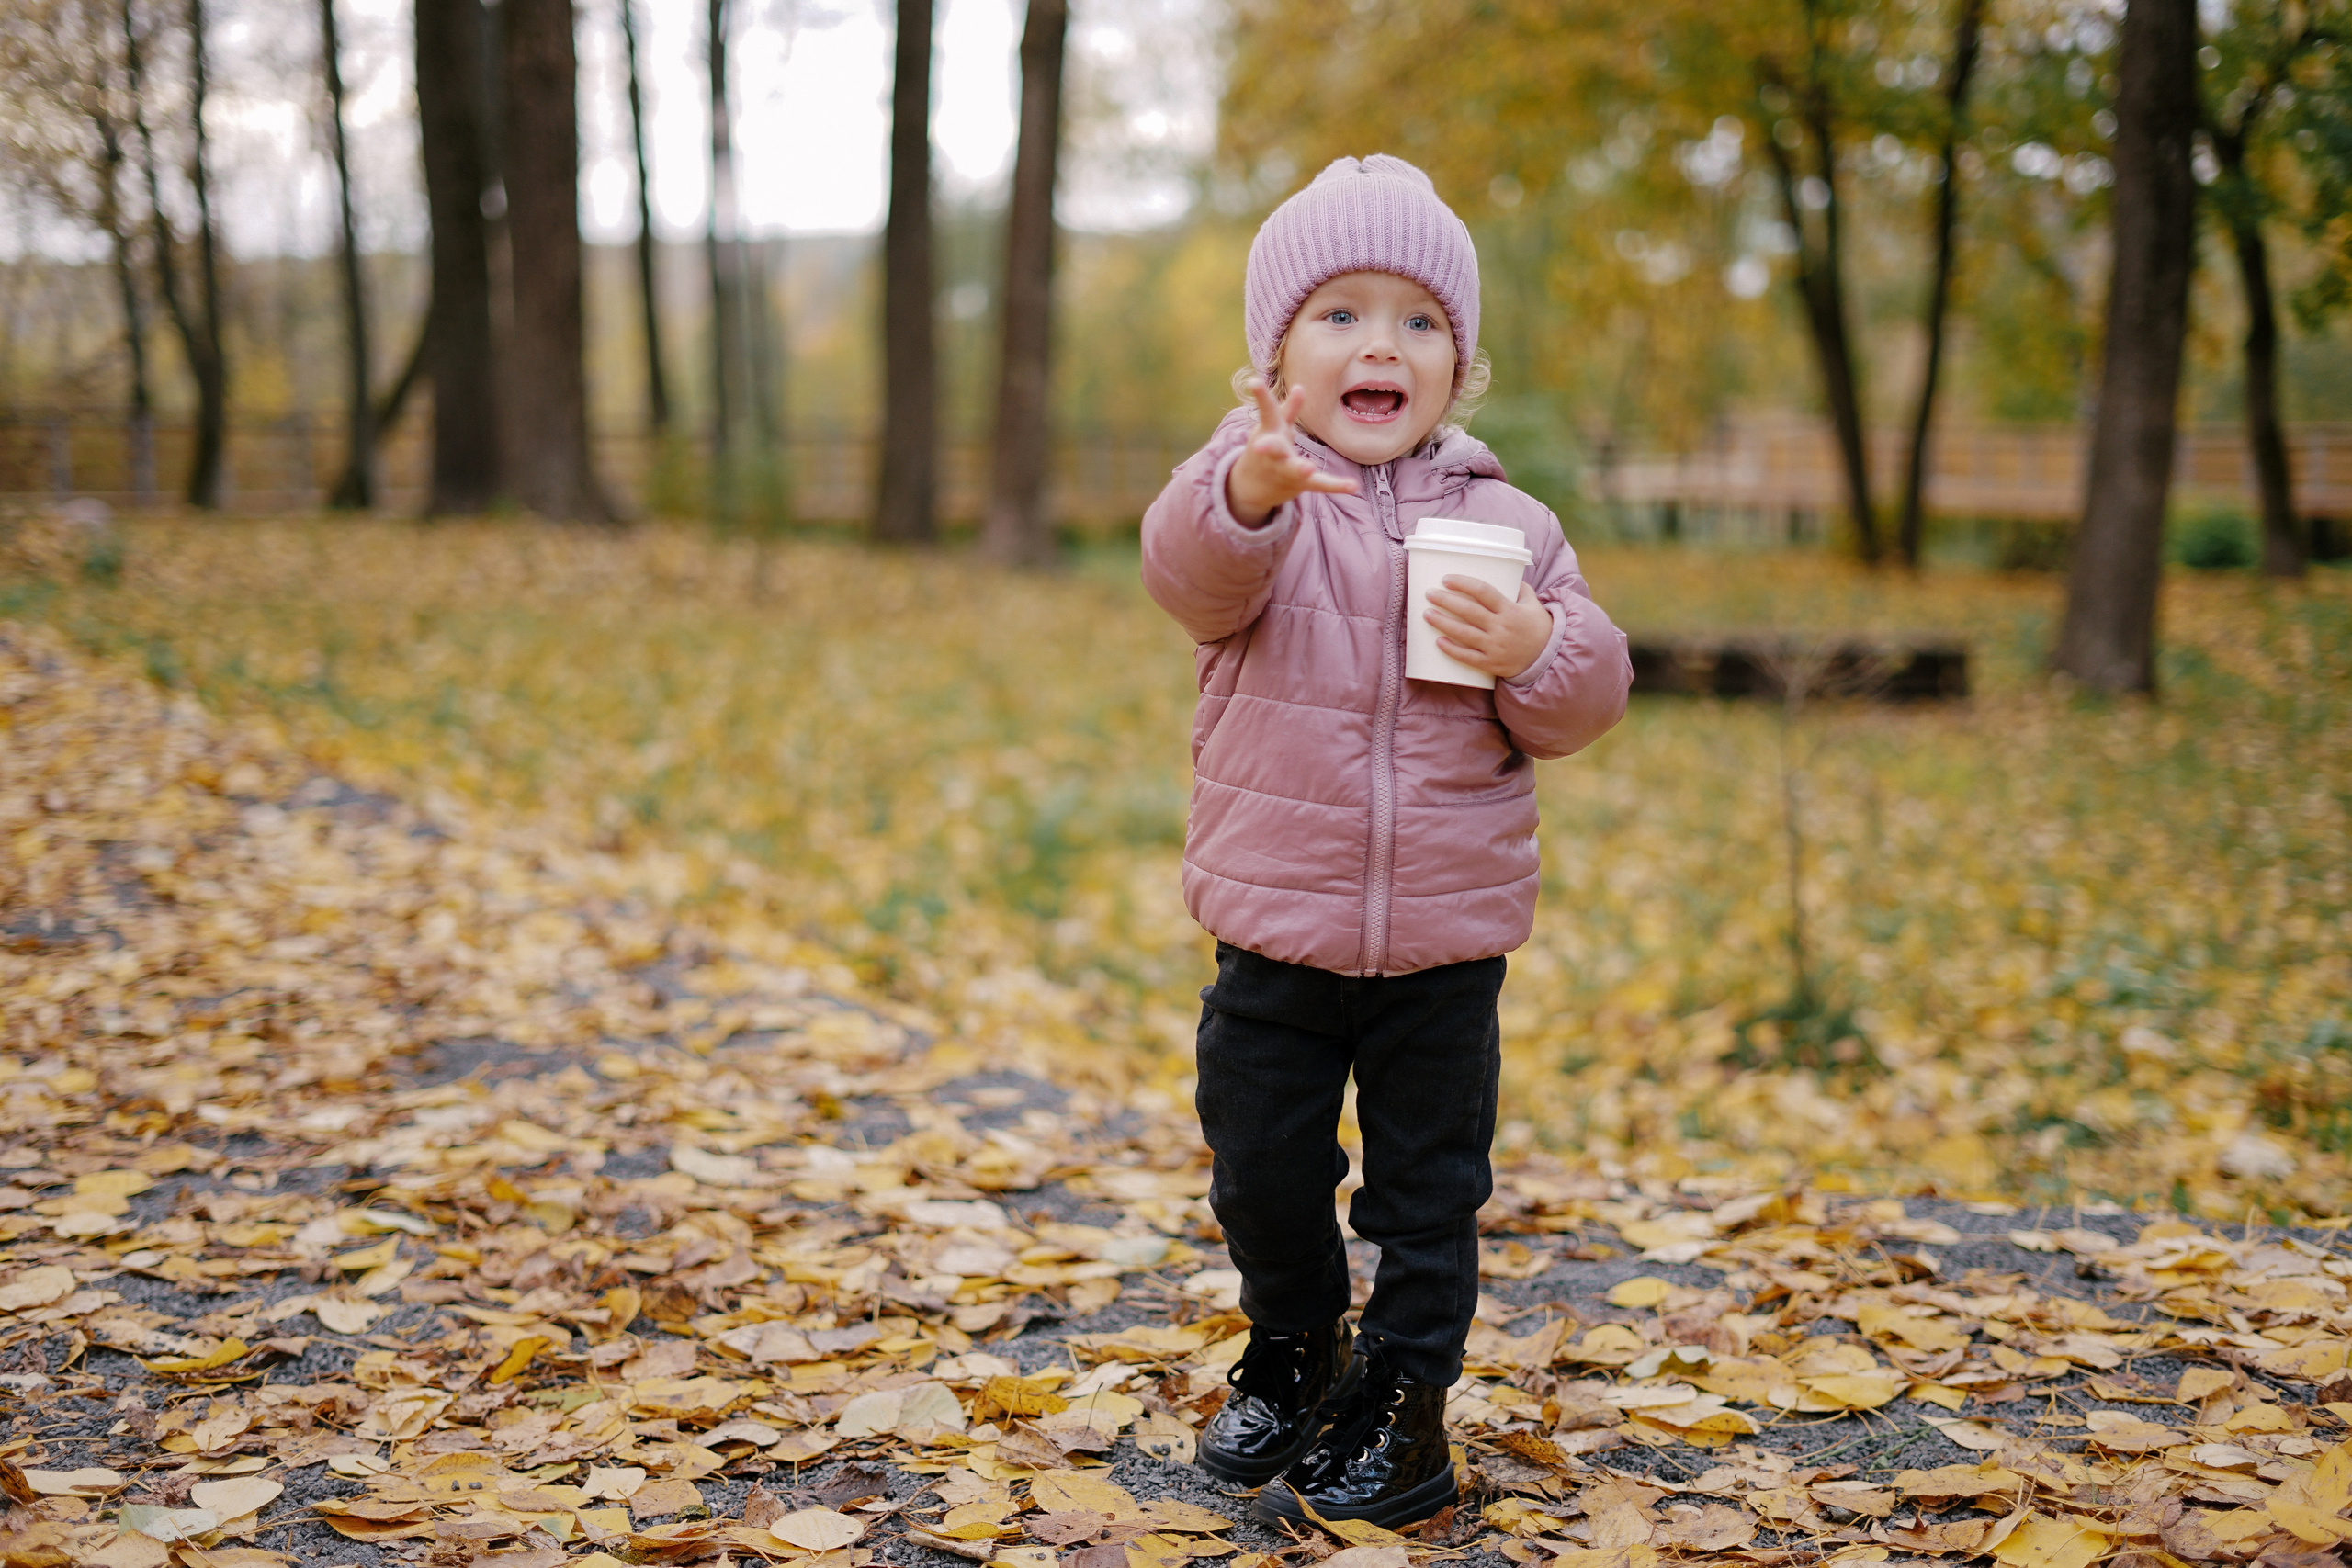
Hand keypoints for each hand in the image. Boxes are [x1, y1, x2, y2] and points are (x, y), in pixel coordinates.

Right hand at [1225, 378, 1358, 525]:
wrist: (1253, 486)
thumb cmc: (1267, 448)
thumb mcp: (1274, 427)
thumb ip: (1288, 409)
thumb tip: (1300, 386)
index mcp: (1268, 432)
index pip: (1265, 411)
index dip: (1261, 396)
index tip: (1254, 382)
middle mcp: (1273, 453)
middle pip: (1272, 448)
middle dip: (1267, 446)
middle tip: (1261, 446)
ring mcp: (1284, 470)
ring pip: (1292, 470)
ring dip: (1299, 469)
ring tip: (1308, 467)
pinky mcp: (1299, 484)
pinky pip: (1319, 484)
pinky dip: (1337, 485)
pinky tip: (1354, 486)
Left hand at [1426, 577, 1551, 680]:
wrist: (1548, 659)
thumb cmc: (1538, 628)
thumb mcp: (1534, 604)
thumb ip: (1521, 588)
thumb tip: (1509, 571)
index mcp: (1510, 610)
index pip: (1483, 591)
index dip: (1463, 584)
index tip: (1446, 579)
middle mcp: (1501, 627)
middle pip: (1469, 611)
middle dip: (1446, 601)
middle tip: (1430, 594)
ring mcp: (1495, 647)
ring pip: (1464, 633)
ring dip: (1443, 623)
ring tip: (1427, 614)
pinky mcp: (1491, 663)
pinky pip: (1468, 657)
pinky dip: (1452, 650)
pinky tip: (1438, 641)